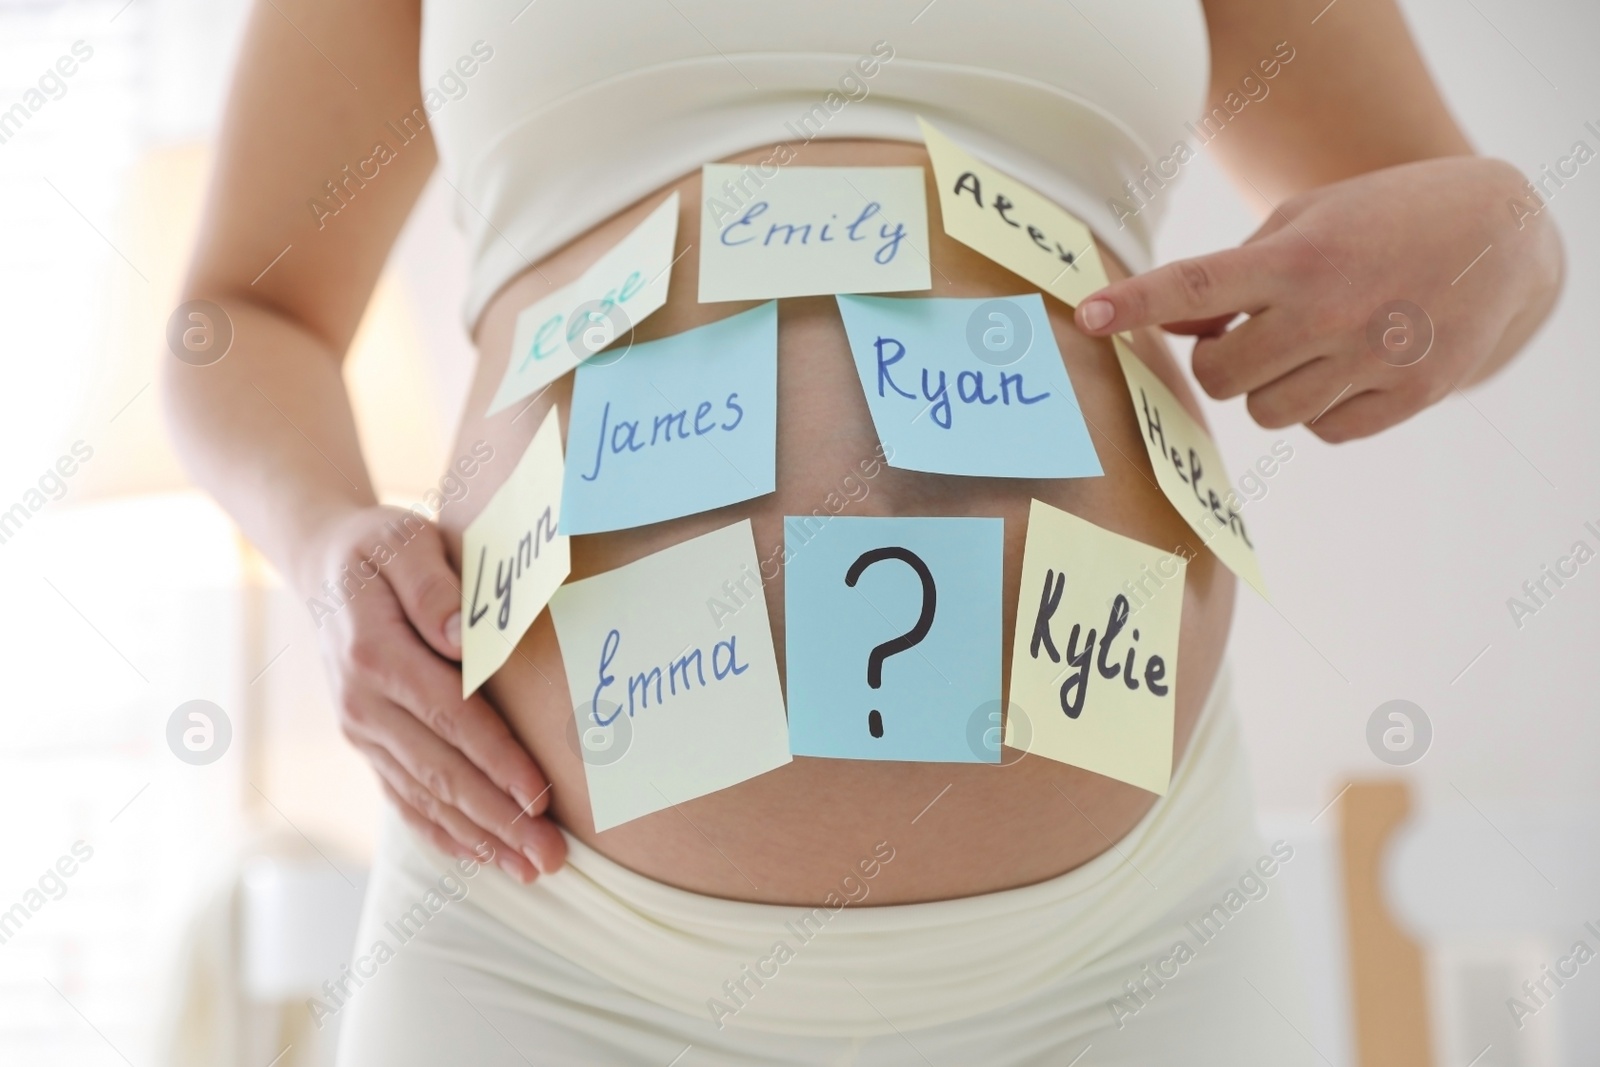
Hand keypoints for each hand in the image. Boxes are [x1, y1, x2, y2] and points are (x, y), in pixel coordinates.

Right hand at [300, 506, 565, 881]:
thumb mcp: (405, 542)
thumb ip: (433, 586)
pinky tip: (481, 859)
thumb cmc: (381, 547)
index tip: (542, 796)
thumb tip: (466, 639)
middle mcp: (363, 705)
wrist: (325, 564)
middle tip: (551, 857)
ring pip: (425, 797)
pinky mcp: (367, 744)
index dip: (497, 761)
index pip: (450, 718)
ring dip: (480, 839)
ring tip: (532, 870)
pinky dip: (443, 833)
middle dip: (499, 820)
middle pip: (441, 772)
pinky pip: (404, 799)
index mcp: (376, 655)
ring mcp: (361, 731)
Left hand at [1074, 156, 1561, 441]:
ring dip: (1271, 386)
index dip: (1137, 303)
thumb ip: (1232, 279)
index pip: (1197, 284)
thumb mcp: (1302, 223)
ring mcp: (1373, 358)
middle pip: (1221, 377)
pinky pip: (1324, 432)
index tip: (1086, 314)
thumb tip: (1173, 326)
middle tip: (1251, 333)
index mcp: (1298, 257)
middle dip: (1221, 362)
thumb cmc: (1377, 222)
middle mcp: (1331, 310)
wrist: (1499, 235)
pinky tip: (1350, 366)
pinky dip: (1321, 408)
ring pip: (1269, 413)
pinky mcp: (1409, 396)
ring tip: (1311, 344)